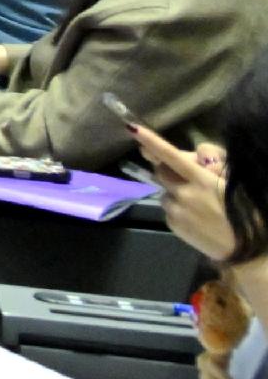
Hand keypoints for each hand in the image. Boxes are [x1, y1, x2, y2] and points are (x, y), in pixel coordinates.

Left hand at [135, 127, 234, 259]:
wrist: (245, 250)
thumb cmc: (246, 213)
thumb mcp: (233, 182)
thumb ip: (211, 167)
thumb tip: (194, 161)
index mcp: (201, 180)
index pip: (171, 156)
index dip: (151, 141)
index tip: (132, 128)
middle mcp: (184, 193)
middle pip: (162, 171)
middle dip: (169, 169)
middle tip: (188, 176)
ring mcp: (176, 210)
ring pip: (166, 191)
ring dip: (176, 192)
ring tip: (200, 204)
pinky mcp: (172, 225)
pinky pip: (169, 209)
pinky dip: (178, 209)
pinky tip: (197, 217)